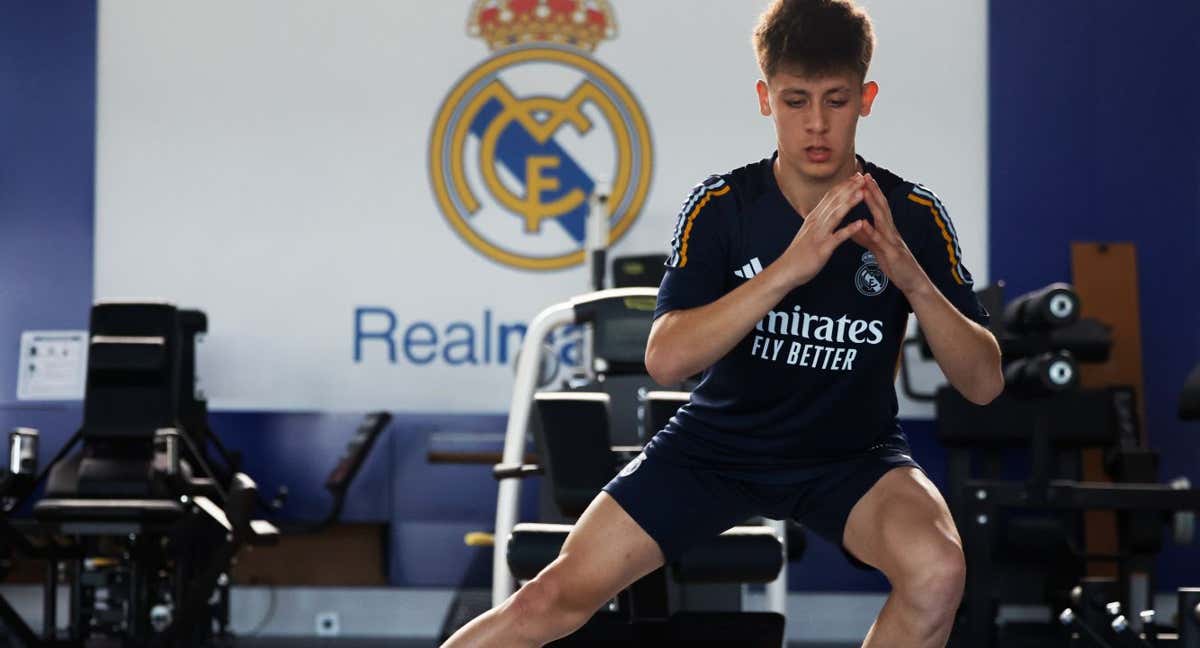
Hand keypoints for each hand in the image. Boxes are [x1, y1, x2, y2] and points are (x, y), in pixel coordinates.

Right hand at [778, 173, 867, 286]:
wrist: (785, 270)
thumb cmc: (797, 254)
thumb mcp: (807, 231)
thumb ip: (817, 220)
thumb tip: (825, 211)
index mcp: (814, 218)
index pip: (830, 196)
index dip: (843, 185)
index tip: (854, 177)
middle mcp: (816, 223)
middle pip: (834, 201)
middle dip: (849, 188)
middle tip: (862, 177)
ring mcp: (819, 234)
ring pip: (836, 215)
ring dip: (850, 203)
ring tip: (862, 193)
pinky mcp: (822, 248)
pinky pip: (837, 237)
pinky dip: (849, 230)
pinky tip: (859, 223)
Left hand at [850, 174, 928, 294]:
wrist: (912, 282)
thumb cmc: (895, 265)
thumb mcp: (878, 249)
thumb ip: (867, 237)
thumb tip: (855, 226)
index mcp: (886, 230)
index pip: (878, 207)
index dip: (870, 192)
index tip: (861, 178)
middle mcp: (891, 231)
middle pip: (882, 207)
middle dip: (873, 190)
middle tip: (864, 174)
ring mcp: (893, 241)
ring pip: (882, 219)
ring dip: (873, 203)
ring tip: (864, 190)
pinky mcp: (892, 254)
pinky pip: (880, 241)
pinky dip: (871, 231)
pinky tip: (863, 223)